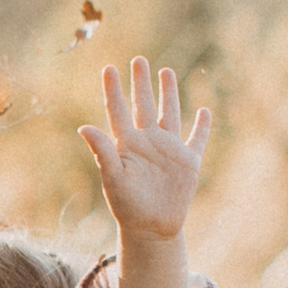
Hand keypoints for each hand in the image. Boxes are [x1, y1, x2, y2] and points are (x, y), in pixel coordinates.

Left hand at [77, 59, 211, 241]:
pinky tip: (204, 111)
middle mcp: (147, 141)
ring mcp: (168, 149)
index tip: (108, 68)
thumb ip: (101, 151)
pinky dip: (201, 125)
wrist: (151, 228)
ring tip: (165, 71)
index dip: (113, 89)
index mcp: (127, 143)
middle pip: (143, 104)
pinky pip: (196, 138)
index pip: (118, 110)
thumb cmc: (127, 206)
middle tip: (138, 60)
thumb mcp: (112, 178)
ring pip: (169, 112)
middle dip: (141, 82)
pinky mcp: (188, 162)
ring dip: (168, 93)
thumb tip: (83, 127)